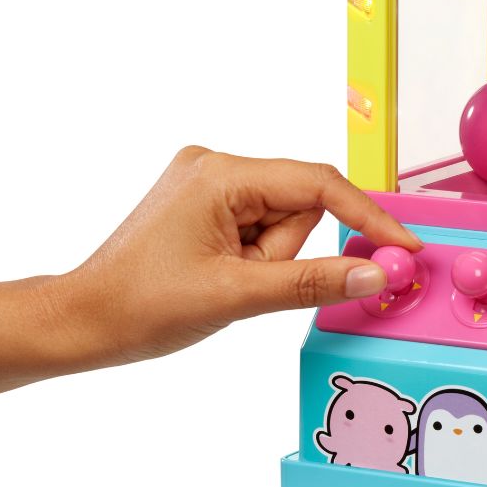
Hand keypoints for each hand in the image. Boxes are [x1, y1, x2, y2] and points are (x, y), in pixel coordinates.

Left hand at [56, 147, 420, 364]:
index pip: (318, 185)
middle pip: (301, 205)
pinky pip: (262, 225)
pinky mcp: (207, 203)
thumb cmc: (139, 305)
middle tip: (248, 283)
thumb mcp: (236, 296)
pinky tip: (223, 275)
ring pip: (284, 220)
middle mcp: (215, 165)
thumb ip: (312, 282)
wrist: (84, 321)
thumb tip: (374, 273)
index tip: (402, 247)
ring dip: (271, 259)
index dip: (367, 217)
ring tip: (226, 282)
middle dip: (288, 253)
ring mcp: (209, 182)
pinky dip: (259, 256)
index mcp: (221, 175)